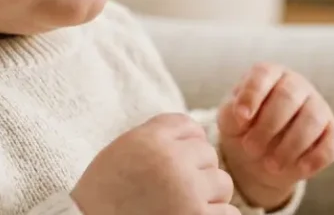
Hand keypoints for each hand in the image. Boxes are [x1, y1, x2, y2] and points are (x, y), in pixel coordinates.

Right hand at [72, 113, 235, 214]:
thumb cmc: (104, 197)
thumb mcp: (121, 153)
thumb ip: (155, 138)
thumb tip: (197, 133)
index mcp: (150, 139)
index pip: (190, 127)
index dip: (185, 147)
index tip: (172, 166)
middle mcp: (172, 160)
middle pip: (209, 155)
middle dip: (197, 173)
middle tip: (173, 193)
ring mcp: (188, 191)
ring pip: (223, 183)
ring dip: (208, 198)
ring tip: (181, 208)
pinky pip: (228, 213)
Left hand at [217, 63, 333, 209]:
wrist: (258, 158)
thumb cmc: (243, 129)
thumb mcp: (230, 120)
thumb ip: (232, 112)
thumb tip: (242, 114)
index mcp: (270, 75)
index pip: (264, 73)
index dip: (252, 94)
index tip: (241, 118)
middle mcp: (297, 85)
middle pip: (289, 95)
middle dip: (268, 126)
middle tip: (250, 148)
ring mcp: (319, 106)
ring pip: (313, 119)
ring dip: (290, 146)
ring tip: (270, 165)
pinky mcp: (333, 132)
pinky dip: (317, 157)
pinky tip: (298, 169)